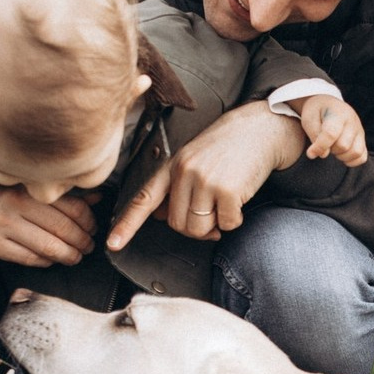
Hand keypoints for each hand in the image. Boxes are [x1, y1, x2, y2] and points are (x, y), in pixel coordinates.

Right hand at [0, 187, 96, 266]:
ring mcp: (2, 227)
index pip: (71, 206)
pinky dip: (47, 261)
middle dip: (82, 241)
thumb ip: (60, 195)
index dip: (89, 221)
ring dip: (69, 255)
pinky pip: (30, 259)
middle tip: (88, 246)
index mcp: (27, 188)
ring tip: (76, 256)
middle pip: (63, 228)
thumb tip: (97, 197)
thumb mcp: (26, 190)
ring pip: (49, 247)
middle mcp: (14, 205)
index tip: (93, 228)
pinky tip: (52, 259)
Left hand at [107, 102, 305, 249]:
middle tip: (212, 213)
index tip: (113, 243)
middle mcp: (184, 172)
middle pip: (178, 224)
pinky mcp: (228, 190)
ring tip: (225, 204)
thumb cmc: (228, 148)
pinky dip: (235, 219)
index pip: (144, 198)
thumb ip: (177, 188)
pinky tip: (239, 200)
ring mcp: (205, 180)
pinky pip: (226, 224)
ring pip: (199, 228)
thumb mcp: (195, 161)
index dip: (127, 224)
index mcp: (173, 166)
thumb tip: (164, 218)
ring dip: (215, 225)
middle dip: (196, 226)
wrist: (260, 129)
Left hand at [297, 96, 366, 166]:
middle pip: (343, 145)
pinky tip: (341, 155)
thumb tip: (324, 155)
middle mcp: (353, 121)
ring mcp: (360, 130)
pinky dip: (352, 161)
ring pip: (355, 152)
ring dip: (341, 156)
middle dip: (330, 150)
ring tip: (332, 149)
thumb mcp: (308, 119)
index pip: (331, 134)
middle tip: (323, 145)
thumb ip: (314, 136)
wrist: (327, 105)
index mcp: (338, 113)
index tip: (310, 153)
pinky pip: (362, 157)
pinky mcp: (362, 139)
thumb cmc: (316, 113)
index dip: (320, 146)